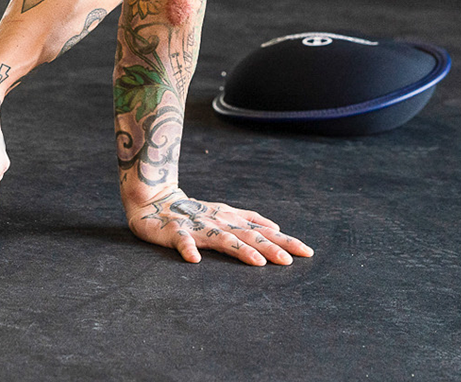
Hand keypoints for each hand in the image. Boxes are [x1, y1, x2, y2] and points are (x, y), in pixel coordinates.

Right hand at [123, 188, 313, 264]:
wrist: (153, 199)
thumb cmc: (192, 211)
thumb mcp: (223, 213)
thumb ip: (248, 220)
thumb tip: (277, 227)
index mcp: (230, 218)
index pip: (262, 230)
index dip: (284, 240)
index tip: (307, 251)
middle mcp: (219, 221)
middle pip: (249, 235)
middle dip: (270, 247)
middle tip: (290, 260)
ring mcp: (198, 226)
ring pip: (222, 238)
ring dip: (240, 250)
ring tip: (258, 262)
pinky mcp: (175, 231)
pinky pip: (182, 240)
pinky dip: (188, 248)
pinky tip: (194, 259)